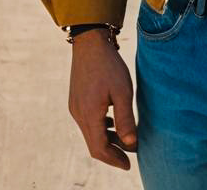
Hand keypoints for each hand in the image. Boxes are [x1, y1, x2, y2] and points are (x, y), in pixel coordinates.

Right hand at [67, 31, 137, 169]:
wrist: (90, 42)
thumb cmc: (109, 65)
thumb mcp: (122, 91)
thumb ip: (125, 120)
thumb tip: (131, 144)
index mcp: (89, 115)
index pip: (100, 149)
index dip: (114, 159)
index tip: (128, 164)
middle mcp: (78, 114)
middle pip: (93, 144)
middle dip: (111, 153)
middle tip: (128, 157)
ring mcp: (75, 106)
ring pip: (90, 133)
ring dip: (106, 140)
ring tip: (124, 141)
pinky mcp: (76, 99)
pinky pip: (87, 121)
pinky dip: (100, 128)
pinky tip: (112, 122)